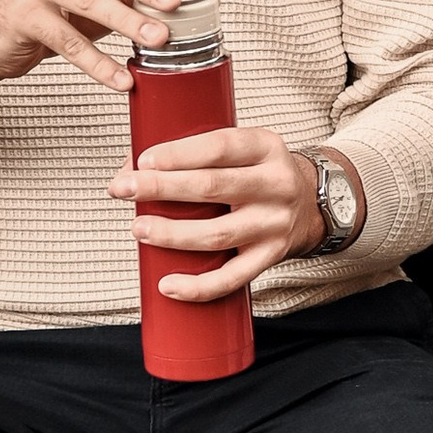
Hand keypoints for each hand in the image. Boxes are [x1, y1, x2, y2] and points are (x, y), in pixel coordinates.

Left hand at [108, 125, 359, 300]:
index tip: (142, 160)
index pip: (220, 146)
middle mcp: (276, 184)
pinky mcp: (271, 257)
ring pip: (217, 234)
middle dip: (161, 188)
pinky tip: (167, 284)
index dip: (179, 154)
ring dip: (172, 234)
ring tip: (138, 228)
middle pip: (212, 187)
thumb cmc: (256, 172)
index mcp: (266, 146)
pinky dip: (198, 286)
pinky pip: (232, 278)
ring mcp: (275, 224)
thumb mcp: (240, 149)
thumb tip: (130, 169)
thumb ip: (192, 153)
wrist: (310, 203)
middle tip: (122, 189)